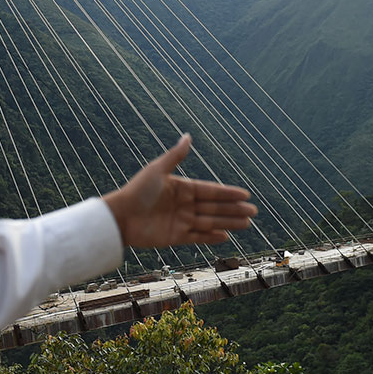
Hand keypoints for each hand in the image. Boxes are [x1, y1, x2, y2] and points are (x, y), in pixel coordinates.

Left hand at [102, 134, 256, 247]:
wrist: (119, 217)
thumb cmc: (136, 191)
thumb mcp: (157, 170)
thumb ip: (175, 155)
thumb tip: (188, 136)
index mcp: (181, 188)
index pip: (210, 191)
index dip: (228, 193)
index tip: (245, 194)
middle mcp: (183, 205)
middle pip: (214, 207)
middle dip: (234, 209)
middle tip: (253, 211)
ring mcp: (180, 222)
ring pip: (210, 222)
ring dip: (228, 222)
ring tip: (247, 223)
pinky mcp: (175, 237)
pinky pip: (198, 237)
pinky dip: (212, 237)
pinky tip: (226, 236)